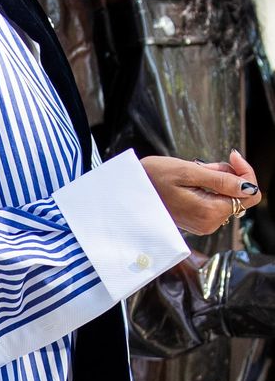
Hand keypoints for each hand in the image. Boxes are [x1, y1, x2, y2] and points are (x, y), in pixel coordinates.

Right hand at [141, 151, 260, 234]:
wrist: (130, 189)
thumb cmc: (154, 177)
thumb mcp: (188, 171)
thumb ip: (221, 180)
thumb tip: (249, 187)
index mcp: (209, 212)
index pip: (250, 194)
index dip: (245, 172)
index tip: (232, 156)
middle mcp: (210, 223)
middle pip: (240, 196)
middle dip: (228, 176)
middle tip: (205, 165)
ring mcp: (204, 224)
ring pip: (228, 197)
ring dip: (218, 180)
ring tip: (195, 172)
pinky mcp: (198, 221)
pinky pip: (216, 201)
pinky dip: (211, 188)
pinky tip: (193, 181)